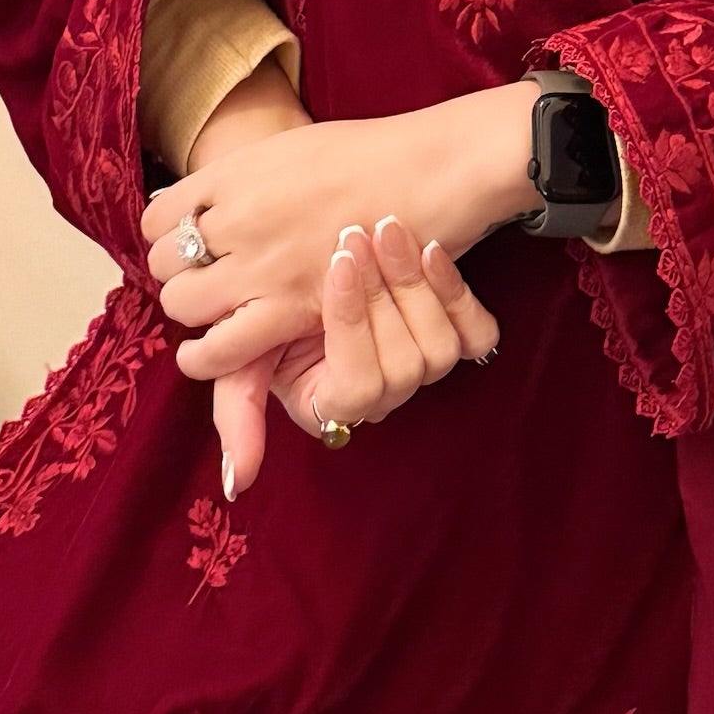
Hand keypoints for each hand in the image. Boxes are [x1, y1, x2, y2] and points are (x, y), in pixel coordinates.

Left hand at [141, 81, 539, 384]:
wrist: (433, 166)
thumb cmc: (371, 155)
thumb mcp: (293, 149)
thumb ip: (247, 176)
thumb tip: (209, 196)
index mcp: (236, 169)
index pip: (157, 214)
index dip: (165, 237)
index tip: (184, 246)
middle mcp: (239, 213)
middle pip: (163, 261)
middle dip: (174, 276)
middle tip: (201, 281)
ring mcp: (264, 260)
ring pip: (183, 302)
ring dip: (189, 312)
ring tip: (207, 315)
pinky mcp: (293, 304)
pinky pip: (221, 347)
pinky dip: (205, 357)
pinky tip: (207, 354)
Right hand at [219, 216, 500, 495]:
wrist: (319, 270)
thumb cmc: (274, 317)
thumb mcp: (242, 358)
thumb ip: (236, 412)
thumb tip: (237, 483)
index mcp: (336, 409)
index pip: (360, 386)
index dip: (351, 326)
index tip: (336, 264)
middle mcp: (387, 397)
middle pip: (405, 363)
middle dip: (380, 291)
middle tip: (358, 234)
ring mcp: (425, 369)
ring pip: (439, 348)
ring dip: (414, 282)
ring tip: (387, 231)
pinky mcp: (459, 338)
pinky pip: (477, 333)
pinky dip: (458, 292)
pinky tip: (431, 250)